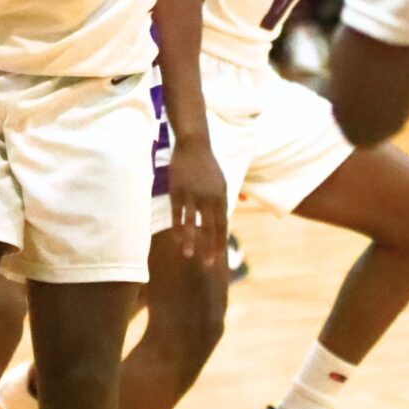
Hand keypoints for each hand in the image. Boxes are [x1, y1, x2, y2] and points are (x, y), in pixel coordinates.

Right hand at [169, 132, 226, 266]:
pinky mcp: (177, 189)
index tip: (217, 259)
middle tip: (207, 264)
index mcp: (221, 196)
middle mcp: (208, 196)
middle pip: (210, 226)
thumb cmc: (207, 165)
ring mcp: (192, 193)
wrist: (194, 144)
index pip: (222, 225)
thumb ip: (223, 200)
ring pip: (191, 221)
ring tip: (188, 256)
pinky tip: (176, 240)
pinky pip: (177, 212)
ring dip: (190, 240)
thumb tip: (232, 212)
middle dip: (209, 247)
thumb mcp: (221, 181)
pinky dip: (177, 227)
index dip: (219, 242)